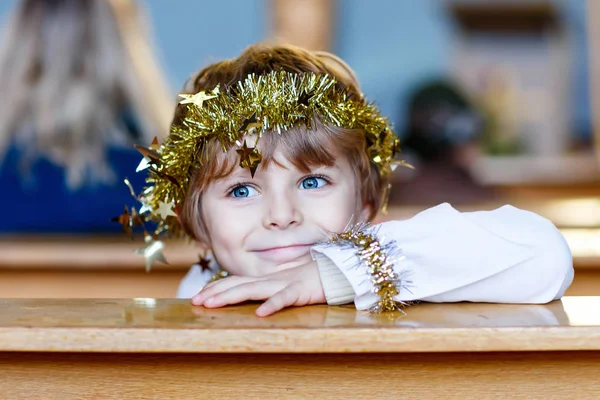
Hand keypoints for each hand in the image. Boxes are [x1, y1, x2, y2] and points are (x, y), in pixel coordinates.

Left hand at [191, 261, 325, 316]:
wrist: (339, 269)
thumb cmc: (314, 278)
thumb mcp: (287, 285)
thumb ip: (271, 290)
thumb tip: (255, 301)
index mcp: (269, 279)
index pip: (238, 281)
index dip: (218, 287)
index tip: (200, 295)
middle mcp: (272, 280)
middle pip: (239, 285)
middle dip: (216, 292)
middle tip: (196, 301)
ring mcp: (285, 284)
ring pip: (254, 289)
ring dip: (232, 296)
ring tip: (213, 304)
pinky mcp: (301, 291)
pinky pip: (285, 298)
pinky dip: (273, 305)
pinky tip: (261, 313)